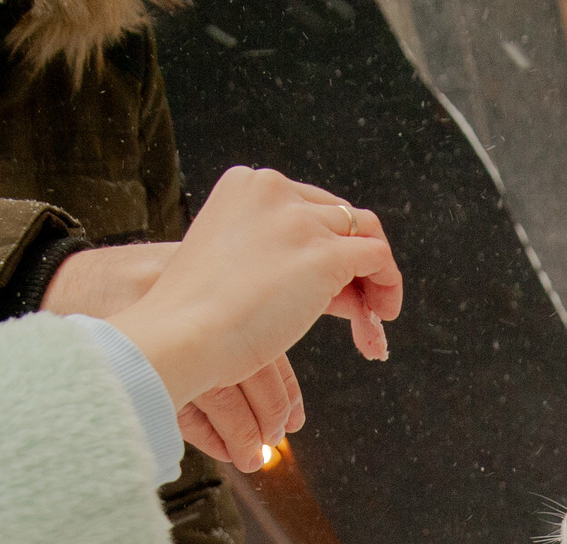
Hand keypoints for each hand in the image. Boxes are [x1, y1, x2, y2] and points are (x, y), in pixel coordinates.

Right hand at [38, 243, 307, 470]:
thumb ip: (228, 311)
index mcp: (209, 281)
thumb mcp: (184, 281)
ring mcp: (157, 335)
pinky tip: (222, 449)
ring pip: (219, 394)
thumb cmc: (133, 289)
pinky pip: (181, 409)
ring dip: (242, 433)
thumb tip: (279, 365)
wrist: (61, 281)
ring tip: (253, 455)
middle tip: (274, 439)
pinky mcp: (130, 364)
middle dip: (268, 413)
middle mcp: (187, 304)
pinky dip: (208, 435)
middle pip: (251, 368)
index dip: (284, 388)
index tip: (293, 419)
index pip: (268, 339)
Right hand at [104, 167, 399, 406]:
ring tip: (373, 318)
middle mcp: (274, 190)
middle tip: (356, 311)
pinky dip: (387, 285)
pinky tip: (377, 320)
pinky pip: (378, 257)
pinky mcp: (325, 254)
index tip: (325, 291)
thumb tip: (322, 285)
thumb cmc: (191, 319)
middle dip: (351, 265)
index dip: (322, 248)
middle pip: (337, 219)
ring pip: (364, 233)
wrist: (178, 335)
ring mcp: (300, 220)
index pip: (305, 209)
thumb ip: (271, 261)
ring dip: (375, 276)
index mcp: (244, 186)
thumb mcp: (229, 269)